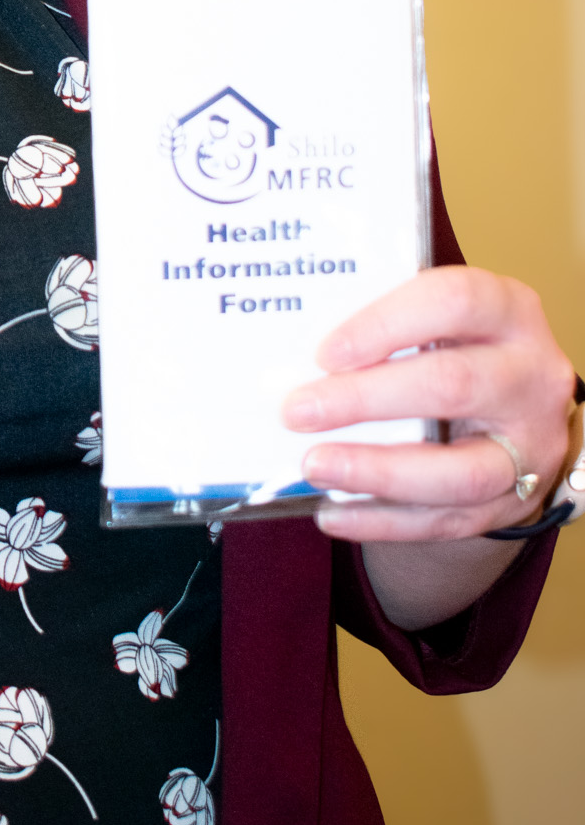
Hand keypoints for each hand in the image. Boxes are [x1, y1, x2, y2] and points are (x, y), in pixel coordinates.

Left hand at [282, 265, 575, 542]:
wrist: (517, 408)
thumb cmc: (457, 346)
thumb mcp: (438, 318)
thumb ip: (383, 326)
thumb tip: (294, 358)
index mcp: (508, 311)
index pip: (453, 302)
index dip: (385, 325)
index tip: (325, 352)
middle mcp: (530, 376)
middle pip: (451, 385)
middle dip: (364, 400)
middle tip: (297, 411)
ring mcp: (530, 445)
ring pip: (461, 471)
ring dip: (377, 472)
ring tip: (314, 466)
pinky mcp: (515, 502)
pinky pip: (449, 522)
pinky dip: (385, 521)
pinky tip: (333, 513)